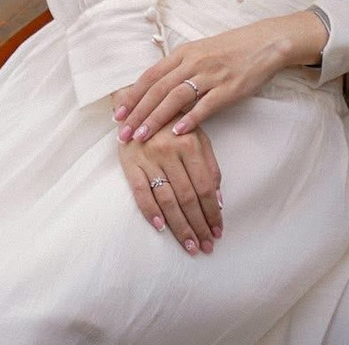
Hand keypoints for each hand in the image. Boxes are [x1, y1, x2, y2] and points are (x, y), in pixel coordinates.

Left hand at [113, 13, 322, 144]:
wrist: (264, 43)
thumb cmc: (230, 49)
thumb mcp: (200, 51)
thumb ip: (179, 67)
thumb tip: (155, 86)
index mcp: (184, 53)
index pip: (151, 76)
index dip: (133, 95)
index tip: (117, 114)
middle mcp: (193, 62)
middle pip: (158, 89)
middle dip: (138, 112)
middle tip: (122, 133)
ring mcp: (211, 75)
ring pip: (176, 98)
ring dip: (157, 118)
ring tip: (142, 136)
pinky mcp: (229, 88)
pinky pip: (206, 105)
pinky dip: (191, 119)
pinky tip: (178, 132)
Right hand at [116, 125, 222, 255]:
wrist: (139, 103)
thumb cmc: (174, 123)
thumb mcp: (198, 136)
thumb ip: (210, 165)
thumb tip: (219, 200)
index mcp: (188, 143)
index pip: (204, 186)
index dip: (212, 212)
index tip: (219, 231)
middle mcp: (168, 151)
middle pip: (187, 197)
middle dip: (199, 225)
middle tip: (207, 246)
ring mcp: (148, 158)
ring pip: (167, 200)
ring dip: (180, 227)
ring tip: (191, 246)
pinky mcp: (129, 163)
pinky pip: (140, 192)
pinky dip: (151, 212)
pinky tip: (161, 228)